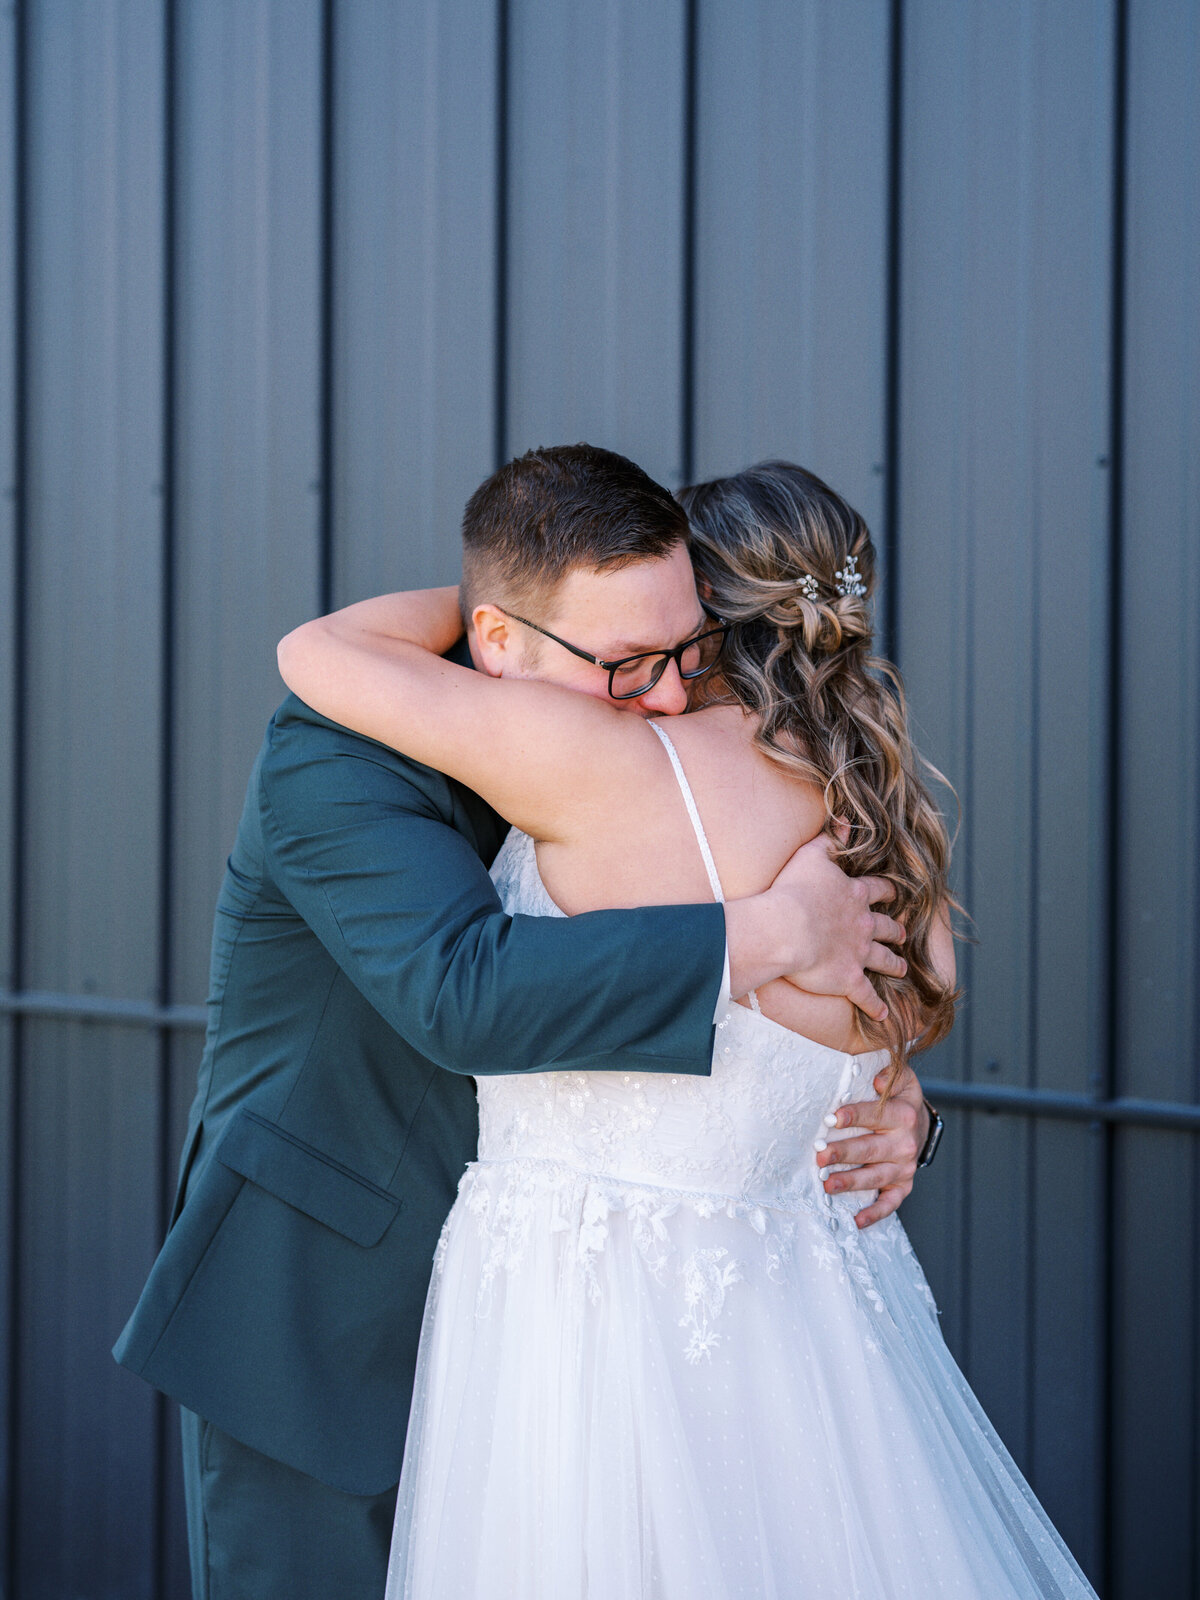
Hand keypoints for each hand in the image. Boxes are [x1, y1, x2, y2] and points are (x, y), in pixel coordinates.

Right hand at [771, 830, 906, 1021]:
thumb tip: (846, 819)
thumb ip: (831, 838)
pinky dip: (875, 1006)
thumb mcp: (812, 855)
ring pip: (884, 960)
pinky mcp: (848, 979)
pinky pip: (866, 996)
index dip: (888, 892)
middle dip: (896, 931)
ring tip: (902, 969)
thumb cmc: (793, 889)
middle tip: (903, 934)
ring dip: (894, 965)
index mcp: (854, 896)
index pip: (878, 891)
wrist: (786, 928)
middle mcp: (863, 925)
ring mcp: (858, 954)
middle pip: (886, 928)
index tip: (896, 894)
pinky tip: (884, 1015)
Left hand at [816, 1064, 928, 1227]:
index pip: (876, 1115)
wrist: (919, 1121)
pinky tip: (856, 1220)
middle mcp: (904, 1144)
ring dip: (851, 1182)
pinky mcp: (903, 1185)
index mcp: (903, 1115)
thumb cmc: (898, 1097)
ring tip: (828, 1185)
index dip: (854, 1116)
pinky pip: (890, 1203)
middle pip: (871, 1149)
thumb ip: (891, 1074)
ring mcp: (904, 1167)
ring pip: (876, 1178)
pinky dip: (875, 1213)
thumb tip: (877, 1080)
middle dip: (844, 1153)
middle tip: (820, 1156)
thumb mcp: (902, 1078)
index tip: (832, 1119)